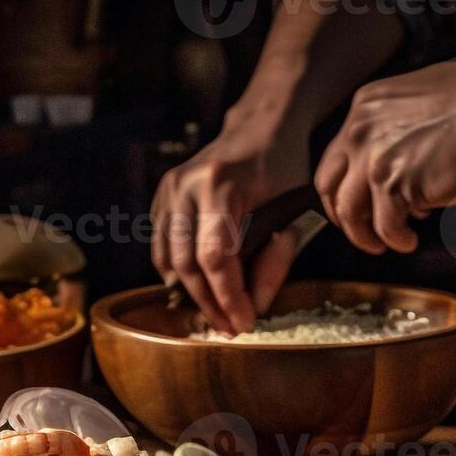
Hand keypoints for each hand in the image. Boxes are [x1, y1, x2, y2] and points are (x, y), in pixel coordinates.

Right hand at [150, 128, 309, 331]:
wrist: (260, 128)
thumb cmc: (283, 169)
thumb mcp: (294, 212)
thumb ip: (275, 261)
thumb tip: (255, 307)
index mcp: (220, 185)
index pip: (216, 256)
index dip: (228, 296)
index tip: (245, 323)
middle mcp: (186, 185)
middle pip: (187, 262)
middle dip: (209, 302)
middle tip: (230, 327)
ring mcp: (168, 189)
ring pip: (167, 259)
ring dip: (191, 293)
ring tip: (217, 313)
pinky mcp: (161, 196)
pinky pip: (161, 246)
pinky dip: (177, 273)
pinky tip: (201, 286)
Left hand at [315, 61, 455, 254]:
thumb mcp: (419, 101)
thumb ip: (397, 132)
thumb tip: (402, 175)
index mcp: (365, 109)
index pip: (337, 155)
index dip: (345, 184)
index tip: (357, 200)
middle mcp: (360, 132)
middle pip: (329, 185)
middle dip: (340, 213)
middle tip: (359, 229)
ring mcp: (373, 160)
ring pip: (349, 213)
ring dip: (363, 235)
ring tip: (381, 245)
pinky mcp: (395, 186)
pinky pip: (385, 227)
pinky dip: (396, 240)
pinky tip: (408, 242)